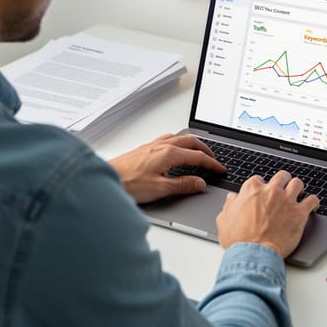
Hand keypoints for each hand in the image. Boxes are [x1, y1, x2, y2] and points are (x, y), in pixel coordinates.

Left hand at [109, 134, 225, 203]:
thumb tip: (200, 183)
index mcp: (168, 153)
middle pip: (191, 142)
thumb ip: (183, 185)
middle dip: (205, 149)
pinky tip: (174, 151)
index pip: (197, 156)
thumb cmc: (129, 183)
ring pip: (178, 138)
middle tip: (213, 158)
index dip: (212, 163)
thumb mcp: (161, 189)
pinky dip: (178, 143)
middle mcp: (161, 145)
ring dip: (192, 143)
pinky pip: (167, 140)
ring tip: (197, 152)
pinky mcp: (144, 149)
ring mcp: (152, 145)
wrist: (106, 178)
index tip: (220, 169)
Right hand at [216, 171, 320, 257]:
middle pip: (281, 176)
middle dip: (282, 181)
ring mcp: (287, 200)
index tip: (262, 194)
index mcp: (252, 189)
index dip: (261, 187)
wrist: (255, 254)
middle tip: (282, 190)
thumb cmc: (239, 240)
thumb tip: (232, 199)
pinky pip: (312, 200)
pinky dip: (313, 202)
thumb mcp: (224, 220)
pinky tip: (311, 205)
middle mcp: (271, 191)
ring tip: (297, 195)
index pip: (259, 179)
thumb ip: (229, 205)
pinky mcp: (300, 213)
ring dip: (297, 188)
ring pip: (298, 183)